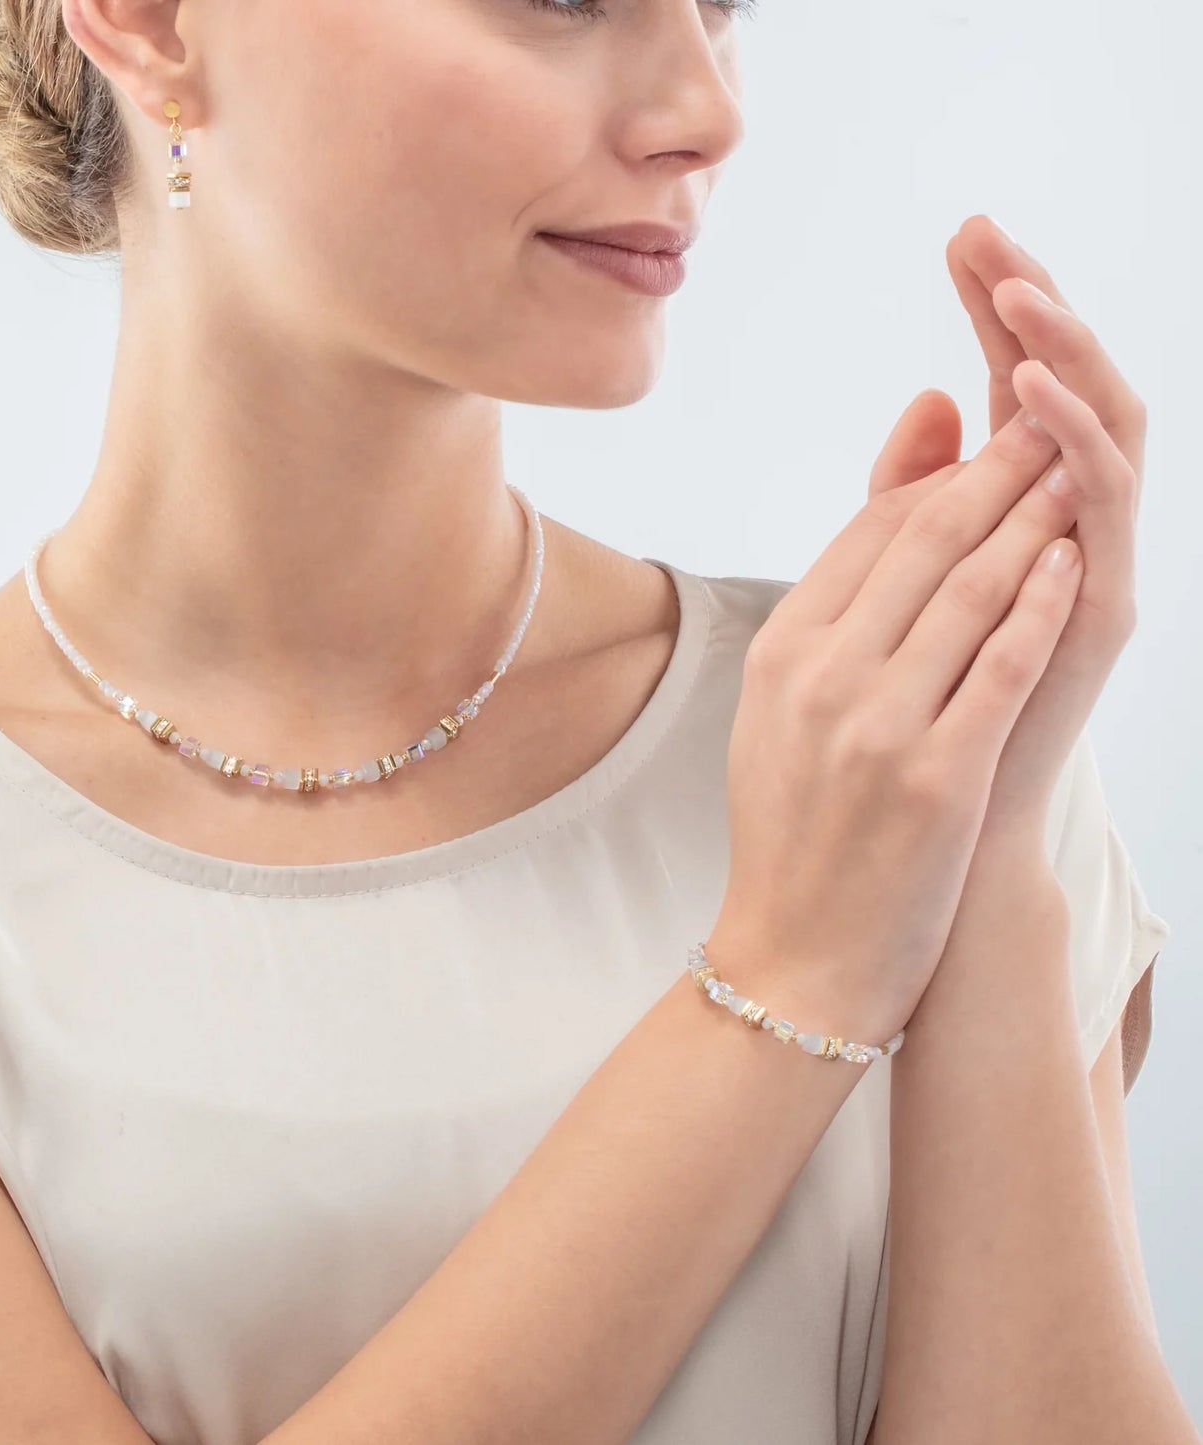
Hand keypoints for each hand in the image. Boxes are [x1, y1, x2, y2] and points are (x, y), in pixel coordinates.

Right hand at [711, 406, 1081, 1041]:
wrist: (797, 956)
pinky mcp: (936, 778)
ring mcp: (876, 727)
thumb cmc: (796, 828)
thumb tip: (858, 534)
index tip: (994, 443)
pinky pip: (1000, 666)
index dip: (942, 477)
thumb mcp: (784, 711)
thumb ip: (832, 611)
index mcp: (779, 655)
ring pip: (969, 591)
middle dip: (997, 471)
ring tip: (1075, 478)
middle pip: (923, 543)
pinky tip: (1074, 567)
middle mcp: (820, 679)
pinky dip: (1041, 607)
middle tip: (1050, 423)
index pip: (869, 534)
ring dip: (1032, 522)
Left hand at [868, 215, 1145, 840]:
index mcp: (1015, 509)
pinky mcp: (1106, 605)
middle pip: (1064, 386)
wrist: (940, 831)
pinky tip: (1018, 394)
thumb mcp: (901, 579)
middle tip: (990, 234)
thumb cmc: (916, 708)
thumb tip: (923, 402)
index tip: (959, 236)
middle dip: (1031, 304)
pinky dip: (1066, 440)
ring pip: (1098, 428)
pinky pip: (1099, 504)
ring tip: (1014, 294)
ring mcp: (1092, 559)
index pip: (1012, 382)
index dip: (991, 308)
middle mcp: (1065, 522)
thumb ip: (909, 494)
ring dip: (1057, 354)